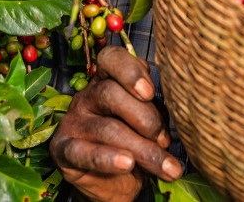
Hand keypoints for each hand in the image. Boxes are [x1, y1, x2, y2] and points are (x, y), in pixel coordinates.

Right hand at [50, 46, 183, 201]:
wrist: (114, 183)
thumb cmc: (134, 143)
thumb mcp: (148, 121)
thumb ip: (155, 109)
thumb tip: (179, 111)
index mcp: (107, 81)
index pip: (111, 59)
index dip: (130, 70)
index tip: (150, 92)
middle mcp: (87, 97)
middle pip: (110, 94)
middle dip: (145, 118)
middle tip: (165, 141)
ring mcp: (73, 123)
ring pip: (106, 128)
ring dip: (143, 149)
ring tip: (167, 167)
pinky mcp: (64, 151)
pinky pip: (83, 153)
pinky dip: (107, 159)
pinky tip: (127, 164)